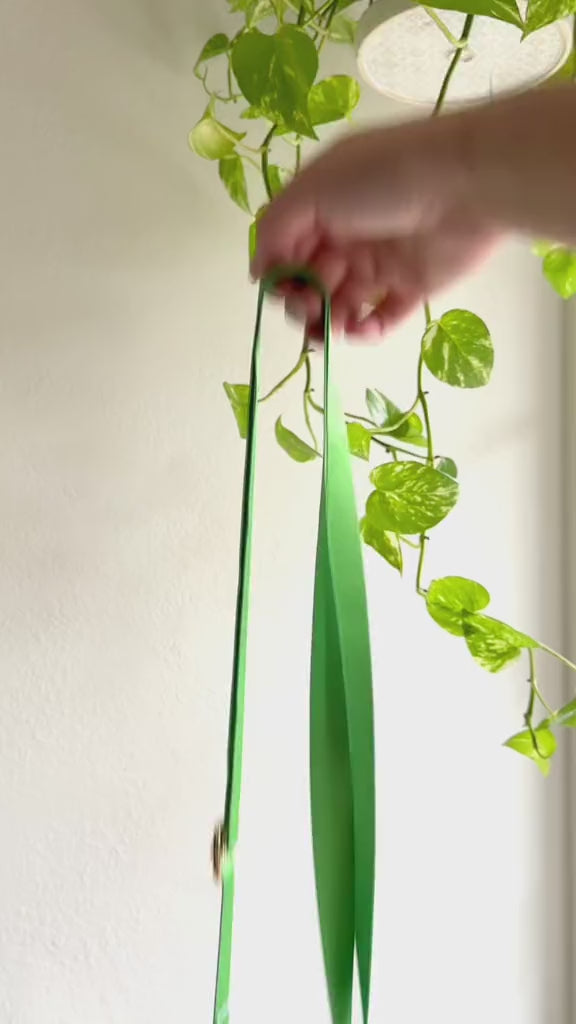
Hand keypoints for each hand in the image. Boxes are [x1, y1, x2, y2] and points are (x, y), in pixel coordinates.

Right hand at [251, 119, 500, 338]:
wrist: (467, 184)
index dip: (277, 273)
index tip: (278, 287)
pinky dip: (364, 331)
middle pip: (308, 282)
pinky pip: (380, 320)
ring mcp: (379, 264)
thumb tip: (257, 271)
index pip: (284, 250)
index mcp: (321, 207)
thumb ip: (276, 226)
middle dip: (299, 301)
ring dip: (325, 323)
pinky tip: (359, 329)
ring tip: (330, 327)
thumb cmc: (385, 176)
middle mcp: (346, 236)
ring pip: (339, 306)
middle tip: (309, 305)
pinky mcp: (411, 288)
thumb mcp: (315, 188)